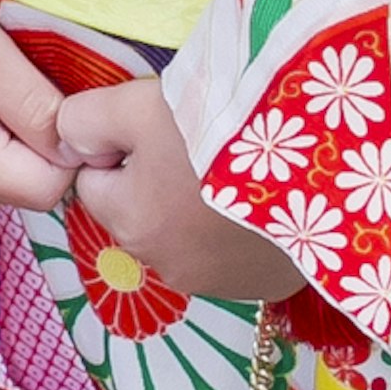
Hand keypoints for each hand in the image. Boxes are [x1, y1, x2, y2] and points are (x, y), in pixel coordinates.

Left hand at [46, 71, 302, 307]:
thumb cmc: (219, 129)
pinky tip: (270, 196)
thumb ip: (84, 120)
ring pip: (190, 235)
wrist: (323, 164)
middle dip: (161, 181)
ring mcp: (221, 283)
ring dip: (203, 209)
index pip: (96, 182)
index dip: (120, 146)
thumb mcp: (136, 104)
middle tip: (204, 142)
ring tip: (242, 166)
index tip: (161, 125)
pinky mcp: (268, 285)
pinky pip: (238, 253)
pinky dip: (244, 230)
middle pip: (144, 211)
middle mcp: (166, 266)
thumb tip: (67, 140)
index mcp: (129, 223)